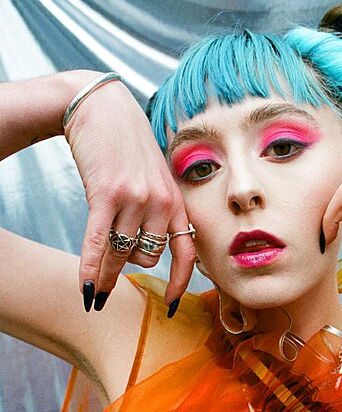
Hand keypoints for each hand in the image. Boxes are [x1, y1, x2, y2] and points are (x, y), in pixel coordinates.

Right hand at [64, 79, 194, 310]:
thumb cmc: (127, 145)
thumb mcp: (156, 177)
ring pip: (120, 254)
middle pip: (145, 258)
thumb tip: (149, 251)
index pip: (187, 253)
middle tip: (111, 267)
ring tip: (94, 288)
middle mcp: (160, 202)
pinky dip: (89, 268)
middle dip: (127, 267)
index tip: (172, 305)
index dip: (181, 283)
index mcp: (176, 200)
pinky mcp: (106, 194)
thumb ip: (160, 210)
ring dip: (104, 273)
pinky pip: (97, 243)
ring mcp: (135, 198)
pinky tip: (84, 288)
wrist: (102, 106)